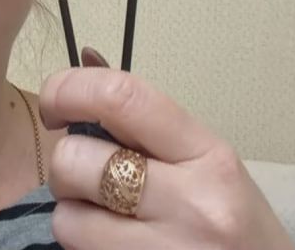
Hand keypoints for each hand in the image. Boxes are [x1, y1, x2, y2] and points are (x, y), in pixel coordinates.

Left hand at [38, 48, 293, 249]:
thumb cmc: (238, 230)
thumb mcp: (210, 168)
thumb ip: (149, 125)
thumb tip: (86, 63)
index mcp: (210, 156)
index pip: (121, 97)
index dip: (68, 90)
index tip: (56, 103)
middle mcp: (192, 204)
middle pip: (76, 160)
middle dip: (67, 167)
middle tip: (89, 179)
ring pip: (67, 219)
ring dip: (74, 216)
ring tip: (108, 221)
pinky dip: (84, 247)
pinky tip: (116, 245)